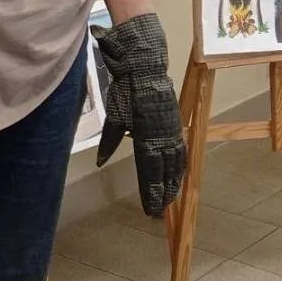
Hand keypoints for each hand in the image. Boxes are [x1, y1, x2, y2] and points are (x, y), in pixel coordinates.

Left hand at [92, 12, 186, 216]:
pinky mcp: (175, 125)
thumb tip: (101, 162)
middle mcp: (163, 139)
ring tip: (170, 198)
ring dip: (173, 183)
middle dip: (163, 193)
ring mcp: (171, 132)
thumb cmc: (125, 92)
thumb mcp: (113, 117)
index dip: (150, 192)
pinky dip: (180, 166)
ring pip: (176, 164)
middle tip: (160, 210)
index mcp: (146, 138)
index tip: (150, 210)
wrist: (145, 69)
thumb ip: (109, 141)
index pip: (150, 173)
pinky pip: (180, 152)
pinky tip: (179, 174)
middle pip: (165, 173)